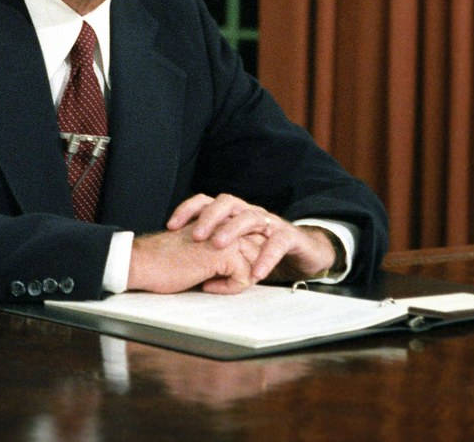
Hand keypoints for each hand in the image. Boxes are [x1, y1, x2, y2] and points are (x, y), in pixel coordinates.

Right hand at [127, 222, 263, 293]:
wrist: (143, 262)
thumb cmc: (163, 259)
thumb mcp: (197, 248)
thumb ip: (217, 247)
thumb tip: (239, 263)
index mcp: (217, 218)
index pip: (250, 236)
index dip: (245, 256)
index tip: (224, 272)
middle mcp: (224, 222)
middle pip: (258, 248)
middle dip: (248, 268)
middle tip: (221, 280)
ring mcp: (226, 235)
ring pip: (255, 262)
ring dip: (240, 278)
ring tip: (213, 283)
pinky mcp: (224, 252)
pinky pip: (246, 276)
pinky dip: (230, 288)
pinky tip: (207, 285)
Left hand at [166, 193, 337, 282]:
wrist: (303, 253)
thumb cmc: (259, 250)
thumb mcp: (232, 250)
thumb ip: (210, 254)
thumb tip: (181, 269)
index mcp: (232, 213)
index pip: (206, 201)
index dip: (187, 209)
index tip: (170, 225)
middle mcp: (248, 212)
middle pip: (226, 203)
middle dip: (209, 217)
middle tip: (195, 235)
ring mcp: (269, 222)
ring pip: (250, 216)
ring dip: (232, 230)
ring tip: (218, 245)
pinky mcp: (289, 237)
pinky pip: (277, 242)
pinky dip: (266, 257)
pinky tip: (255, 272)